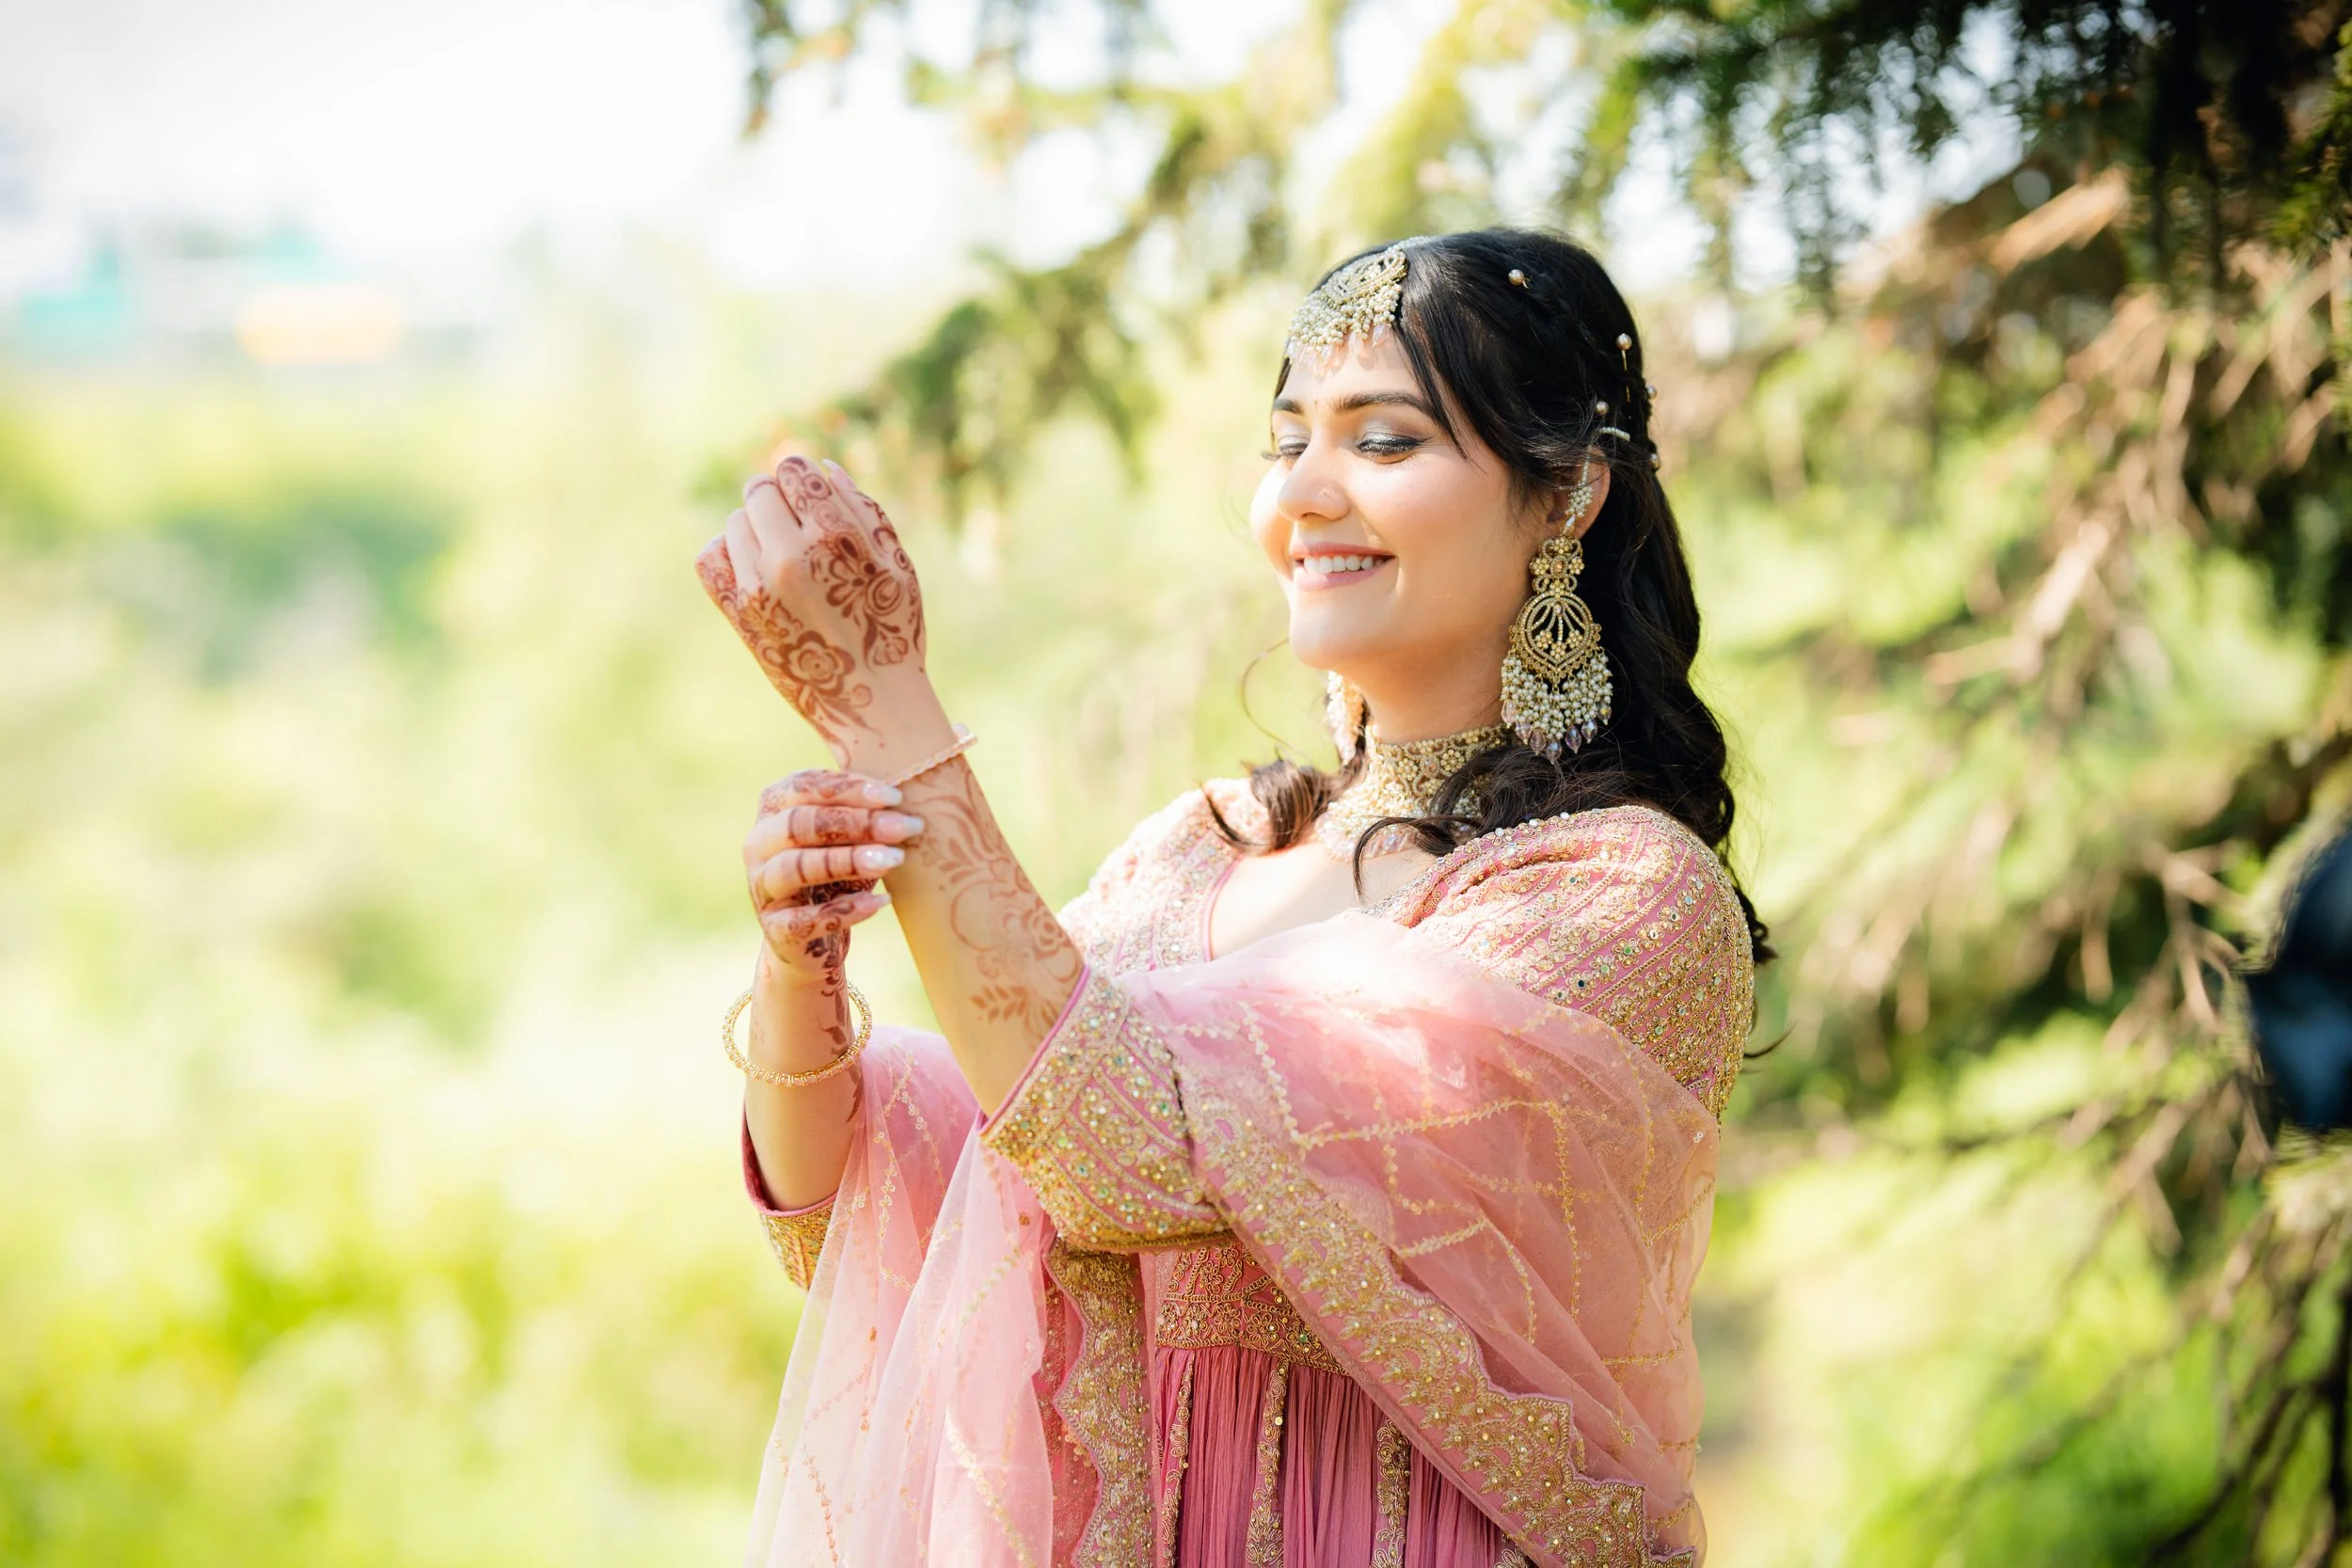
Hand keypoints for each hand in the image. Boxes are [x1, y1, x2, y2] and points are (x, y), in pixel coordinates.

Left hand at [697, 456, 934, 761]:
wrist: (872, 701)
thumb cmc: (892, 628)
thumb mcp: (897, 562)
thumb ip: (862, 507)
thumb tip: (822, 467)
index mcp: (836, 538)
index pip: (794, 470)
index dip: (802, 478)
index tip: (810, 497)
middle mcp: (792, 558)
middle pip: (759, 490)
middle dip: (776, 500)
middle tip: (796, 528)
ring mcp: (759, 587)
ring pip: (734, 522)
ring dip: (755, 530)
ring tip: (782, 558)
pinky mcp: (738, 613)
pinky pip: (710, 558)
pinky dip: (727, 555)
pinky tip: (754, 570)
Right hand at [744, 768, 925, 984]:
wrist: (810, 940)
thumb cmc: (835, 875)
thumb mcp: (848, 839)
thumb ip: (865, 815)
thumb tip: (912, 800)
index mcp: (773, 808)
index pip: (803, 786)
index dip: (848, 789)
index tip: (894, 797)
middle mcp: (758, 844)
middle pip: (800, 823)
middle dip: (857, 823)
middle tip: (906, 827)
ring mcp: (761, 887)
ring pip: (795, 867)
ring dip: (848, 861)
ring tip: (894, 860)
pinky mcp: (774, 928)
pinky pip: (804, 919)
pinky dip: (845, 910)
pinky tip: (881, 902)